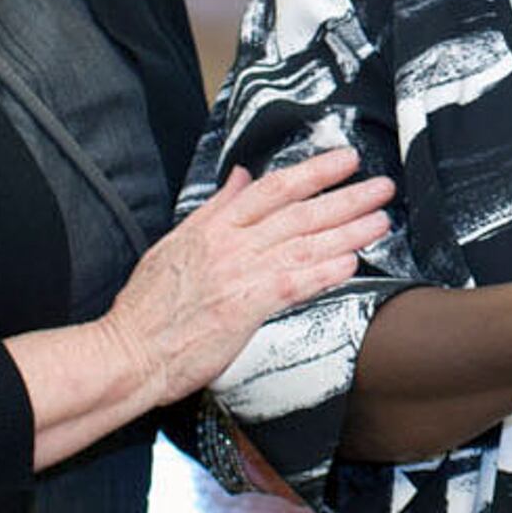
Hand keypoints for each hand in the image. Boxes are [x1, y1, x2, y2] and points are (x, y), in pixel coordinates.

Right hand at [109, 148, 393, 409]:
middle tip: (383, 187)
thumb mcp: (175, 243)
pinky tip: (351, 263)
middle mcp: (230, 244)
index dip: (314, 171)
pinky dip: (322, 272)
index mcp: (214, 226)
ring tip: (381, 221)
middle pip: (298, 212)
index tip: (346, 160)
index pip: (273, 188)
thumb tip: (240, 176)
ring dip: (348, 231)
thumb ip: (215, 209)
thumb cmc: (148, 307)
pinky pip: (292, 284)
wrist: (127, 352)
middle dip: (346, 197)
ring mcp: (238, 274)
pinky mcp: (243, 307)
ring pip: (302, 244)